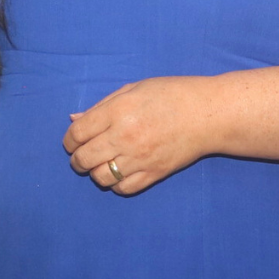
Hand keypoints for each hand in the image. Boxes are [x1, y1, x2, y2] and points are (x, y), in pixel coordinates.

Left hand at [62, 76, 216, 194]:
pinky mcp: (154, 173)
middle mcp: (125, 136)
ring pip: (100, 177)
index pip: (78, 133)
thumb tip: (73, 119)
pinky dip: (116, 184)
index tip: (72, 142)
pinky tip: (120, 173)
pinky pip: (123, 188)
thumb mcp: (134, 89)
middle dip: (76, 160)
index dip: (69, 140)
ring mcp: (140, 158)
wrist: (208, 114)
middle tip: (82, 156)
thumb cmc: (171, 95)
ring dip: (95, 173)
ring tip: (102, 164)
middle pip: (84, 158)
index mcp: (119, 111)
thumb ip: (102, 105)